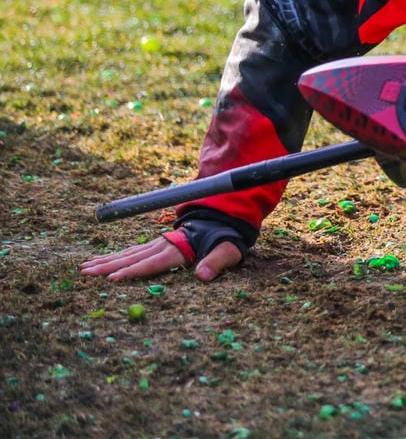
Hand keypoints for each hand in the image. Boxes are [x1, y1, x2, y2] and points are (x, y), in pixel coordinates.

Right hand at [81, 235, 242, 281]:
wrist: (223, 219)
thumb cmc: (225, 239)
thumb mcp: (228, 251)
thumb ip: (216, 263)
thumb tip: (202, 276)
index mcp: (179, 250)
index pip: (152, 263)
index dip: (133, 272)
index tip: (112, 279)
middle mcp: (164, 245)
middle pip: (133, 257)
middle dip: (108, 266)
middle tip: (85, 273)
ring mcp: (158, 243)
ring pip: (128, 253)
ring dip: (106, 261)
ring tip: (85, 267)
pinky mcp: (156, 244)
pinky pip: (132, 251)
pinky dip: (115, 256)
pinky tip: (100, 260)